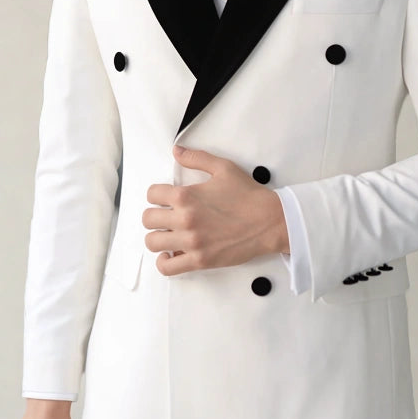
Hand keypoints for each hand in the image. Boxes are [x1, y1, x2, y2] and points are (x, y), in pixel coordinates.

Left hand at [143, 145, 288, 274]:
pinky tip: (172, 254)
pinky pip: (168, 267)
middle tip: (166, 217)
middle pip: (148, 219)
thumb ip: (197, 158)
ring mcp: (191, 241)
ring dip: (157, 237)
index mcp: (186, 195)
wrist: (270, 221)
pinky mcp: (200, 260)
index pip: (152, 194)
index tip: (165, 199)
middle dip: (155, 216)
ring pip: (152, 242)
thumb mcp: (223, 168)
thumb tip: (177, 151)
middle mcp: (185, 219)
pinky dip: (165, 262)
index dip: (157, 195)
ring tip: (169, 234)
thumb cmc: (249, 196)